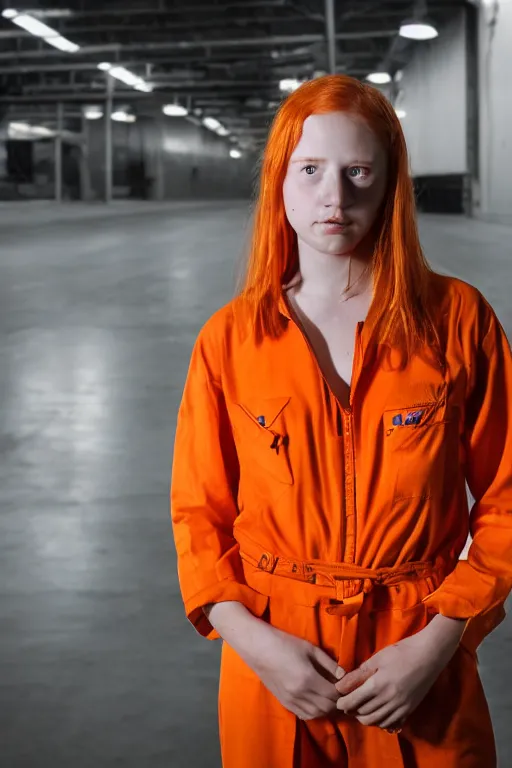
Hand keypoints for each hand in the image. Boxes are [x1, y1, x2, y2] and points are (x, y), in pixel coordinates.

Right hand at [248, 624, 344, 720]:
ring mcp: (291, 700)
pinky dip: (315, 712)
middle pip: (327, 707)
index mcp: (308, 678)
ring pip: (317, 713)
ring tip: (332, 698)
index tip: (349, 686)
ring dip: (328, 709)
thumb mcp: (311, 649)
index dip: (344, 692)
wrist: (259, 648)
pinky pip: (305, 715)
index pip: (334, 694)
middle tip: (343, 693)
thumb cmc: (285, 643)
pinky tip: (318, 703)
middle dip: (338, 701)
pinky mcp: (284, 703)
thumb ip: (329, 663)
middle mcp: (300, 693)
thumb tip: (344, 675)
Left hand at [335, 623, 460, 730]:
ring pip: (376, 722)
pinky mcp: (409, 710)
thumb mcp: (376, 659)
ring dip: (365, 717)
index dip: (343, 703)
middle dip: (353, 711)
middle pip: (364, 714)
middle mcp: (389, 700)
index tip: (338, 701)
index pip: (354, 702)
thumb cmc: (401, 652)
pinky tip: (377, 712)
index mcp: (378, 685)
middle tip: (349, 703)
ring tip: (361, 708)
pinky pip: (391, 723)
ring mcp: (400, 707)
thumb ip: (357, 675)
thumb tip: (339, 686)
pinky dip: (380, 721)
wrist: (429, 655)